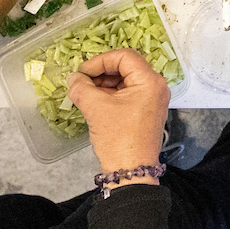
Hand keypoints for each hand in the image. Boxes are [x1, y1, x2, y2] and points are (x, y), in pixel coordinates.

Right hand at [67, 48, 172, 170]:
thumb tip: (73, 78)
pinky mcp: (146, 111)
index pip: (124, 56)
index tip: (82, 73)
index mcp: (150, 81)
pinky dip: (111, 94)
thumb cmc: (118, 139)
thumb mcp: (96, 108)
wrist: (131, 172)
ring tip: (85, 94)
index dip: (100, 61)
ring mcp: (152, 100)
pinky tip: (94, 102)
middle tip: (82, 82)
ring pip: (125, 80)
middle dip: (101, 72)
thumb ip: (81, 87)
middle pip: (126, 67)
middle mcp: (156, 87)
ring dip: (104, 83)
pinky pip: (127, 94)